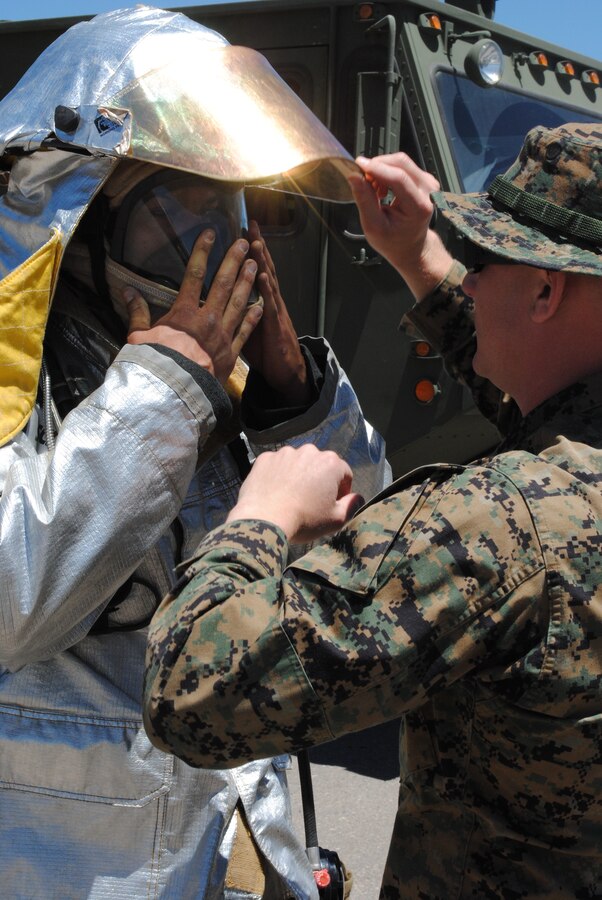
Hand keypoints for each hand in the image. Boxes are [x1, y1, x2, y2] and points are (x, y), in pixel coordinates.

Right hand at [127, 229, 262, 383]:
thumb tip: (127, 290)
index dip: (202, 252)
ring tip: (254, 265)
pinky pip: (245, 333)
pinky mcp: (230, 354)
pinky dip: (253, 318)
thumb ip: (137, 313)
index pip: (193, 275)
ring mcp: (221, 337)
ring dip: (246, 283)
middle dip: (233, 261)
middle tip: (244, 244)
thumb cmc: (153, 365)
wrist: (172, 393)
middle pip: (222, 284)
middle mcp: (206, 320)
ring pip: (238, 304)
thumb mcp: (138, 337)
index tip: (210, 234)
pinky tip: (260, 305)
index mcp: (183, 313)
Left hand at [226, 444, 363, 543]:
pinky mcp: (265, 458)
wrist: (264, 520)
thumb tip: (358, 498)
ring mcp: (285, 453)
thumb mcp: (336, 519)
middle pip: (320, 465)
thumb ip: (352, 506)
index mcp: (330, 463)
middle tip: (311, 501)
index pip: (344, 473)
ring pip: (298, 463)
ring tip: (291, 497)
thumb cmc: (303, 520)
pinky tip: (275, 492)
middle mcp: (309, 451)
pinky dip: (278, 474)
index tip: (332, 504)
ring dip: (298, 475)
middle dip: (319, 480)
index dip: (341, 490)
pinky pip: (277, 464)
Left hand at [242, 221, 309, 405]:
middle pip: (263, 268)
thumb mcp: (250, 327)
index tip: (242, 231)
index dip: (250, 252)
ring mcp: (274, 311)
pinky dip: (266, 290)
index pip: (255, 270)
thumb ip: (239, 310)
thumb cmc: (267, 351)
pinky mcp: (275, 326)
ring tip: (257, 243)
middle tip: (251, 225)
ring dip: (263, 263)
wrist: (286, 371)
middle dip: (258, 247)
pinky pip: (270, 306)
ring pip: (268, 282)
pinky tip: (262, 276)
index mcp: (262, 300)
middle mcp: (270, 301)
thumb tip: (223, 300)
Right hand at [348, 153, 452, 299]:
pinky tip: (383, 188)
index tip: (358, 165)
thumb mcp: (373, 226)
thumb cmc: (394, 241)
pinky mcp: (424, 179)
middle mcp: (428, 192)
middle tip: (364, 181)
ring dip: (382, 170)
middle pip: (400, 163)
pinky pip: (403, 166)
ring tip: (375, 191)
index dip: (376, 168)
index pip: (398, 178)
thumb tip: (354, 177)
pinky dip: (388, 172)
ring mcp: (428, 183)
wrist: (411, 246)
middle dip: (377, 167)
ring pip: (401, 162)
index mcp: (418, 207)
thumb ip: (364, 200)